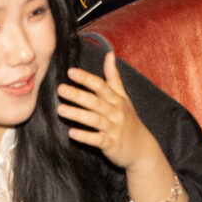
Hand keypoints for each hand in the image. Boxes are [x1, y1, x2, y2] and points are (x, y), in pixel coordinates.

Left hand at [55, 49, 162, 171]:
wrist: (141, 148)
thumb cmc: (128, 120)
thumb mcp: (123, 97)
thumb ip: (113, 77)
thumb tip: (109, 54)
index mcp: (116, 99)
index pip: (101, 86)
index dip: (86, 79)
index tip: (70, 72)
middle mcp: (115, 112)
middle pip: (96, 102)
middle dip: (78, 95)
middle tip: (60, 89)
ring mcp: (114, 129)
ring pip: (95, 120)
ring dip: (78, 115)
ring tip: (60, 110)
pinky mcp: (111, 145)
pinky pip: (97, 140)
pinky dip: (85, 137)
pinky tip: (71, 133)